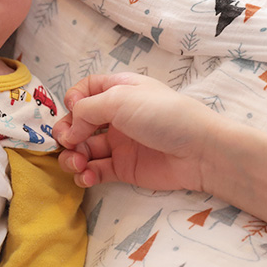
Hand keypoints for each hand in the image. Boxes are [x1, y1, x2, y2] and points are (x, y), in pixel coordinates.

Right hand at [52, 73, 216, 192]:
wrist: (199, 152)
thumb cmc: (163, 114)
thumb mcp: (120, 99)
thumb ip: (86, 110)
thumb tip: (69, 131)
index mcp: (118, 90)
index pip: (85, 90)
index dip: (73, 99)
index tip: (72, 110)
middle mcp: (116, 116)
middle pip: (78, 123)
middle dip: (66, 133)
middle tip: (67, 143)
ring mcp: (119, 143)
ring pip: (83, 149)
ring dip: (72, 157)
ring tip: (78, 164)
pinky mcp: (123, 168)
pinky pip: (95, 171)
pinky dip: (85, 174)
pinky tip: (87, 176)